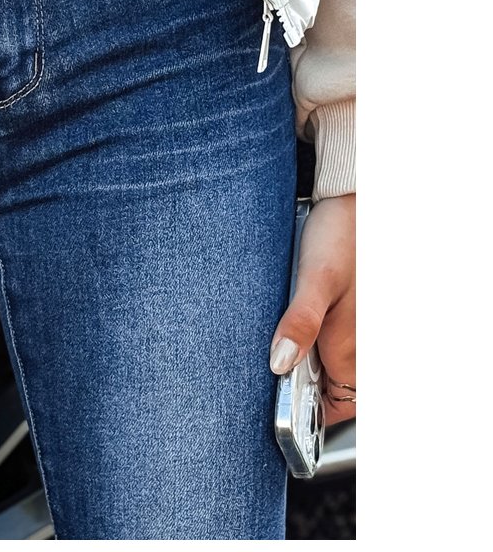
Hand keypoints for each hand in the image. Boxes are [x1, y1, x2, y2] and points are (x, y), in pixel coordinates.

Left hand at [268, 194, 355, 423]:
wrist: (353, 203)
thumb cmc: (338, 237)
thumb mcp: (314, 279)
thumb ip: (300, 322)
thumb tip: (280, 364)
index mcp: (351, 349)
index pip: (336, 408)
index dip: (309, 416)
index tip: (274, 408)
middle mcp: (359, 344)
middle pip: (333, 390)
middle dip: (301, 392)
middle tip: (260, 377)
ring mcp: (355, 328)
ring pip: (331, 364)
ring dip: (302, 364)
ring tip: (265, 349)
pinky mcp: (347, 309)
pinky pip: (328, 338)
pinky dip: (305, 339)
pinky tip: (282, 322)